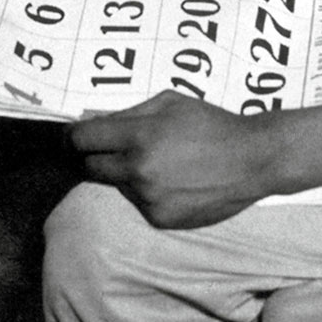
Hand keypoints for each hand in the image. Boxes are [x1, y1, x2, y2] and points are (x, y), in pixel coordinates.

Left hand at [69, 91, 273, 227]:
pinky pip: (140, 203)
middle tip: (105, 149)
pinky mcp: (161, 219)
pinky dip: (148, 191)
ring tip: (161, 162)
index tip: (70, 138)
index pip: (83, 140)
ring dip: (127, 174)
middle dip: (93, 157)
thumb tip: (95, 122)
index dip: (72, 138)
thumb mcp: (170, 102)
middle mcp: (139, 171)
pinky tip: (175, 180)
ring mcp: (149, 199)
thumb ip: (130, 112)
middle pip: (90, 169)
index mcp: (140, 136)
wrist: (251, 159)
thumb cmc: (211, 123)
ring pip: (118, 186)